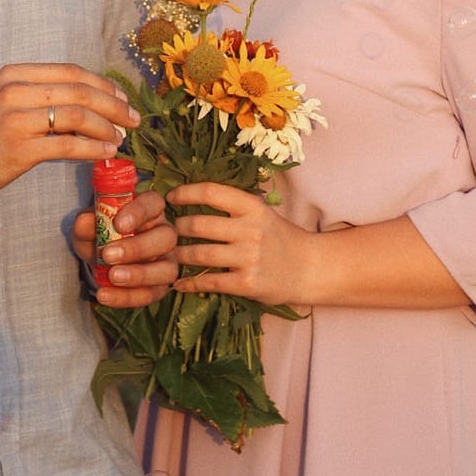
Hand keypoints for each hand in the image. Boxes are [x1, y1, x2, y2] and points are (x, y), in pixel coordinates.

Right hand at [0, 63, 140, 220]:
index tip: (122, 98)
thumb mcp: (1, 101)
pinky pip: (68, 145)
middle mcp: (16, 91)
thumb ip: (35, 95)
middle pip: (80, 90)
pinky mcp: (19, 150)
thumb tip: (83, 101)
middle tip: (133, 119)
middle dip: (115, 105)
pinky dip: (94, 148)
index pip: (71, 71)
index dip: (103, 83)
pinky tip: (107, 153)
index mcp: (14, 74)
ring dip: (108, 128)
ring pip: (78, 116)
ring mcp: (17, 120)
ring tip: (122, 138)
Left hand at [72, 189, 179, 307]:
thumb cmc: (101, 233)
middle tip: (108, 254)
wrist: (100, 257)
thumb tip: (85, 222)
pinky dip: (127, 297)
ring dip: (139, 275)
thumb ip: (86, 223)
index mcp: (150, 209)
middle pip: (166, 238)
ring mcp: (166, 261)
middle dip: (138, 248)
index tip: (118, 224)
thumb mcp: (89, 226)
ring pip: (167, 269)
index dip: (138, 213)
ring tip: (112, 277)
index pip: (153, 203)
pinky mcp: (159, 286)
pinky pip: (150, 294)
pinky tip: (105, 295)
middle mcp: (164, 233)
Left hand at [167, 182, 315, 307]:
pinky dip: (189, 283)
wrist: (308, 268)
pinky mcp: (247, 284)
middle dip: (177, 228)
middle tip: (167, 232)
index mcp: (252, 206)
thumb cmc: (279, 237)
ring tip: (171, 255)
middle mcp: (250, 229)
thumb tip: (192, 196)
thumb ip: (233, 206)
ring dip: (179, 256)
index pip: (211, 192)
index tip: (171, 197)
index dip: (185, 193)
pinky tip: (179, 283)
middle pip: (198, 224)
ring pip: (199, 254)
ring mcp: (249, 258)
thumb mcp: (261, 213)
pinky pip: (209, 282)